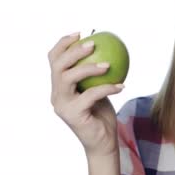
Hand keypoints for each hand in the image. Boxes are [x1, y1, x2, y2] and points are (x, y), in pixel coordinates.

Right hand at [48, 32, 123, 156]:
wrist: (102, 141)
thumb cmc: (101, 112)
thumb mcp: (97, 88)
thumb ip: (95, 71)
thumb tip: (107, 44)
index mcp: (58, 85)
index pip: (53, 59)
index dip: (63, 43)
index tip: (80, 33)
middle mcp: (56, 94)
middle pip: (57, 66)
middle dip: (73, 51)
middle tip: (93, 44)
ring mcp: (62, 105)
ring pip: (68, 78)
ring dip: (89, 68)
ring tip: (108, 64)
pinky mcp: (72, 115)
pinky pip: (91, 95)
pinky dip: (107, 88)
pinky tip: (121, 85)